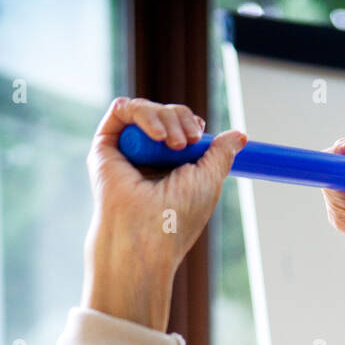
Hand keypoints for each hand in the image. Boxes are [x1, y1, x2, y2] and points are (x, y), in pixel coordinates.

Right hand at [81, 97, 246, 329]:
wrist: (146, 234)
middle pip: (166, 114)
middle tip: (189, 141)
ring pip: (147, 109)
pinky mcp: (105, 145)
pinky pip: (123, 109)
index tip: (199, 136)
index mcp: (171, 167)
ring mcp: (126, 151)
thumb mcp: (209, 179)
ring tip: (174, 144)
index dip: (191, 122)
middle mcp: (148, 158)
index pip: (181, 128)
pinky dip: (143, 114)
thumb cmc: (177, 217)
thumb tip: (239, 136)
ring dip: (167, 118)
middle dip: (182, 118)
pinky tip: (157, 136)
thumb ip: (221, 154)